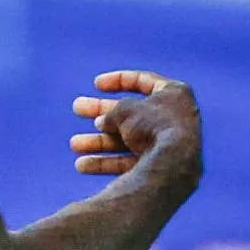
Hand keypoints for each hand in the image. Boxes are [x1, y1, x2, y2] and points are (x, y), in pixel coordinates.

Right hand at [70, 69, 198, 181]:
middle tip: (77, 108)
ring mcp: (168, 145)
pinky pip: (129, 163)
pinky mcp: (160, 168)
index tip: (97, 84)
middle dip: (100, 112)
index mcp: (174, 94)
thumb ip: (112, 112)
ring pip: (126, 140)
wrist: (173, 164)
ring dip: (99, 142)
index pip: (143, 81)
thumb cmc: (152, 127)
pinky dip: (107, 163)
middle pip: (131, 113)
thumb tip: (102, 123)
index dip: (118, 81)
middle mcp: (174, 119)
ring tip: (74, 144)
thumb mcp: (125, 110)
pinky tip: (82, 166)